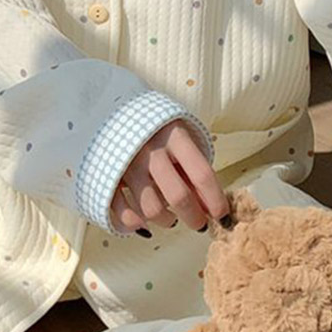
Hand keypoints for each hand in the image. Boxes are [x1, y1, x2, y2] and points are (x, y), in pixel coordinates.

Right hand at [111, 121, 229, 237]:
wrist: (110, 106)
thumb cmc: (155, 127)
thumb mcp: (180, 134)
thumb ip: (194, 165)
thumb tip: (209, 204)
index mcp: (174, 135)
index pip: (202, 174)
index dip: (216, 200)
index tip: (223, 216)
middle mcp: (151, 150)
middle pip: (178, 196)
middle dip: (194, 217)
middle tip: (200, 224)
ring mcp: (127, 164)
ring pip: (152, 209)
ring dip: (167, 220)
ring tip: (171, 217)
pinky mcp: (108, 177)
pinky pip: (123, 213)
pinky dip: (135, 224)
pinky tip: (144, 222)